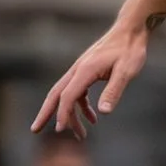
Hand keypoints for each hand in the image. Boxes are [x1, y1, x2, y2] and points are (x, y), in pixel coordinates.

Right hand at [35, 19, 153, 136]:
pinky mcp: (87, 72)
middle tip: (35, 130)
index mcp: (85, 70)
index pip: (68, 96)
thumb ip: (114, 91)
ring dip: (70, 115)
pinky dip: (82, 107)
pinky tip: (92, 119)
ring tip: (80, 136)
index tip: (59, 130)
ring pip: (67, 96)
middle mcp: (78, 70)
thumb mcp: (126, 71)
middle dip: (45, 113)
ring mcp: (81, 71)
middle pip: (56, 95)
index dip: (63, 114)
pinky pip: (78, 92)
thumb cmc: (130, 49)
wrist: (131, 30)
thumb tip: (103, 112)